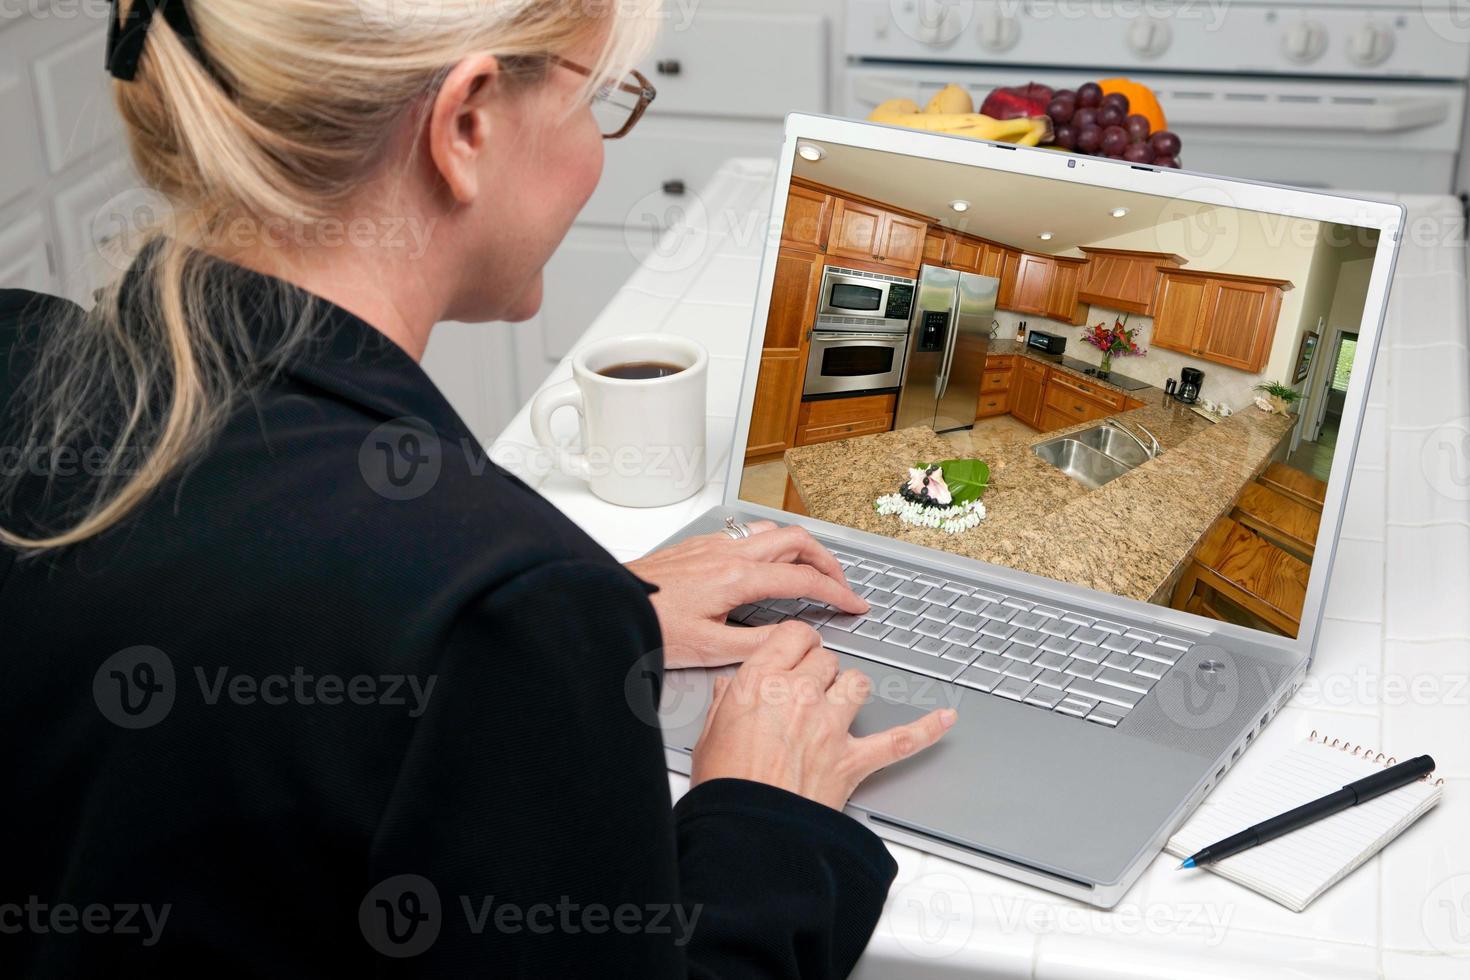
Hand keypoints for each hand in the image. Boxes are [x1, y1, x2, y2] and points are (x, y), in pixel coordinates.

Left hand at [625, 522, 868, 669]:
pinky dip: (773, 546)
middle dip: (828, 560)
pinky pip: (749, 535)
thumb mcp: (709, 649)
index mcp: (737, 578)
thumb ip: (759, 644)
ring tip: (811, 572)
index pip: (803, 579)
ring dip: (800, 548)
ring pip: (773, 531)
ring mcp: (714, 544)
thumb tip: (794, 639)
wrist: (610, 605)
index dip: (837, 592)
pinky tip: (767, 567)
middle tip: (840, 585)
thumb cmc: (650, 626)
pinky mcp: (700, 546)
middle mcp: (729, 553)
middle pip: (797, 540)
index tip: (855, 604)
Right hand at [689, 621, 955, 810]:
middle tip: (807, 688)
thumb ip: (725, 703)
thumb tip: (730, 688)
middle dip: (819, 670)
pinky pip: (899, 739)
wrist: (746, 831)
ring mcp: (831, 726)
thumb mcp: (708, 735)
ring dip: (851, 689)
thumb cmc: (724, 786)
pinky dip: (925, 730)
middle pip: (827, 658)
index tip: (795, 651)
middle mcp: (800, 695)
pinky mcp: (852, 760)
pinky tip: (944, 719)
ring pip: (857, 683)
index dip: (797, 643)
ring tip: (841, 702)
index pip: (794, 636)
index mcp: (761, 681)